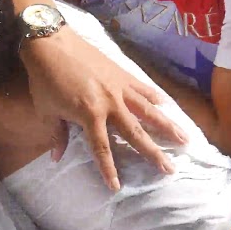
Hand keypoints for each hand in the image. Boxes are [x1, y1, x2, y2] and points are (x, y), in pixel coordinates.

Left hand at [21, 28, 187, 189]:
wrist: (51, 42)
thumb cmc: (45, 79)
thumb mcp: (46, 110)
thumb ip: (56, 135)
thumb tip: (56, 158)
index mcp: (90, 115)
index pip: (102, 148)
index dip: (109, 169)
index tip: (117, 187)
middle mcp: (110, 103)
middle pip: (136, 133)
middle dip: (153, 153)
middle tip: (171, 169)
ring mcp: (119, 87)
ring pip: (148, 110)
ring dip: (167, 125)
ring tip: (186, 139)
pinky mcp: (121, 73)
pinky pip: (142, 87)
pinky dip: (155, 95)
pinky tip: (167, 104)